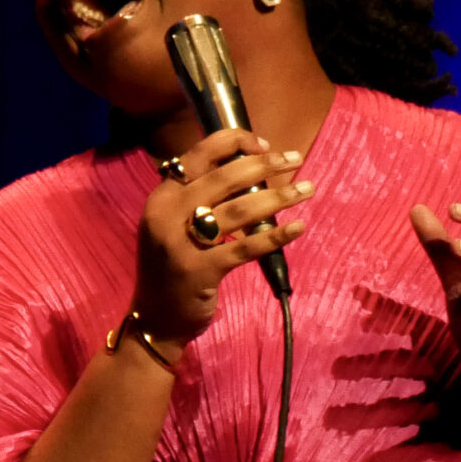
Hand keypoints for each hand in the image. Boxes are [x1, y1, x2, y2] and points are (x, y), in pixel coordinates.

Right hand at [135, 132, 314, 352]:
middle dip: (265, 166)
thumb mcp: (173, 224)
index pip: (200, 154)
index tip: (266, 146)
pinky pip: (245, 247)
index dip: (235, 142)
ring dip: (278, 197)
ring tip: (306, 190)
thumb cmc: (172, 266)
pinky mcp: (201, 271)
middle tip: (295, 159)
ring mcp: (182, 244)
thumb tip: (250, 167)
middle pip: (224, 178)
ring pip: (239, 210)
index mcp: (162, 196)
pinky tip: (298, 228)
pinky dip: (275, 236)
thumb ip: (199, 197)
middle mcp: (168, 214)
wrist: (154, 319)